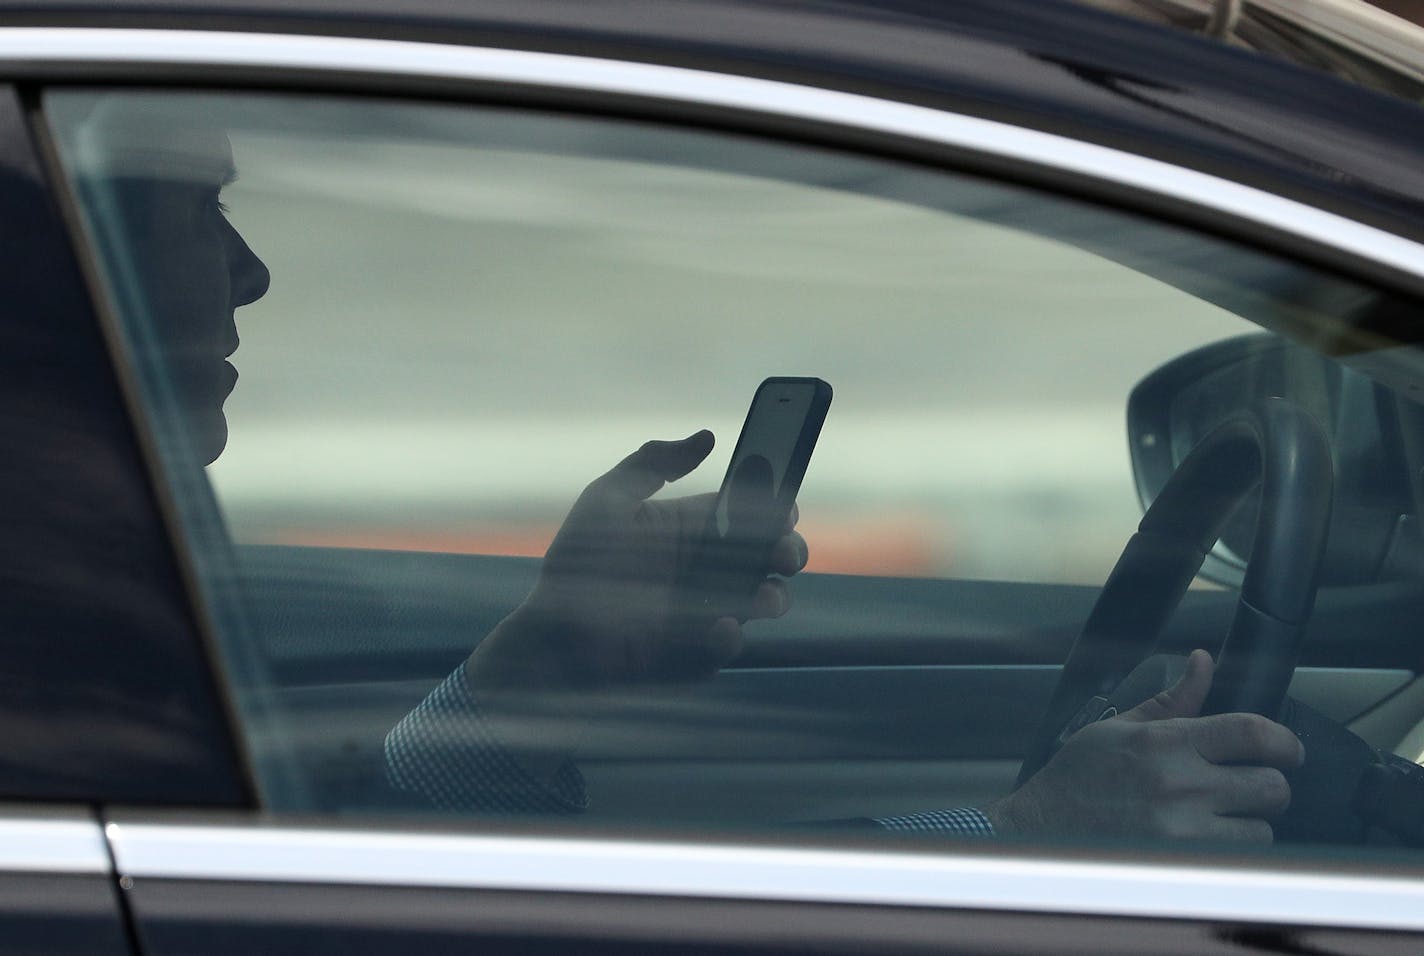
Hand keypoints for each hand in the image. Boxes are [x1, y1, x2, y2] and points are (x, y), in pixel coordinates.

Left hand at [467, 430, 807, 696]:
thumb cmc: (575, 564)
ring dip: (770, 596)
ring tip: (761, 594)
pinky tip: (721, 627)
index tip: (783, 507)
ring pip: (759, 601)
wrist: (549, 634)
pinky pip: (724, 648)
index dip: (776, 509)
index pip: (750, 513)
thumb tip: (706, 437)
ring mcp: (705, 612)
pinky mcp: (694, 654)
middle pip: (768, 556)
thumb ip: (652, 464)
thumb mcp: (607, 500)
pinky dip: (728, 639)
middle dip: (787, 551)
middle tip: (783, 553)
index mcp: (692, 527)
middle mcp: (706, 568)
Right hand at [984, 649, 1304, 841]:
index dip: (1285, 741)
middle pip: (1272, 784)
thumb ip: (1173, 700)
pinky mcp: (1181, 862)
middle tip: (1253, 784)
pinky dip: (1231, 849)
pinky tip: (1207, 838)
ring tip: (1223, 816)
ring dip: (1250, 822)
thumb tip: (1203, 663)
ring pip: (1261, 828)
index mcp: (1166, 741)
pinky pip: (1236, 857)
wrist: (1042, 827)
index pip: (1252, 732)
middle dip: (1270, 784)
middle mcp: (1179, 783)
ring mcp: (1182, 828)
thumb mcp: (1121, 726)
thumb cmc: (1079, 776)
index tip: (1288, 749)